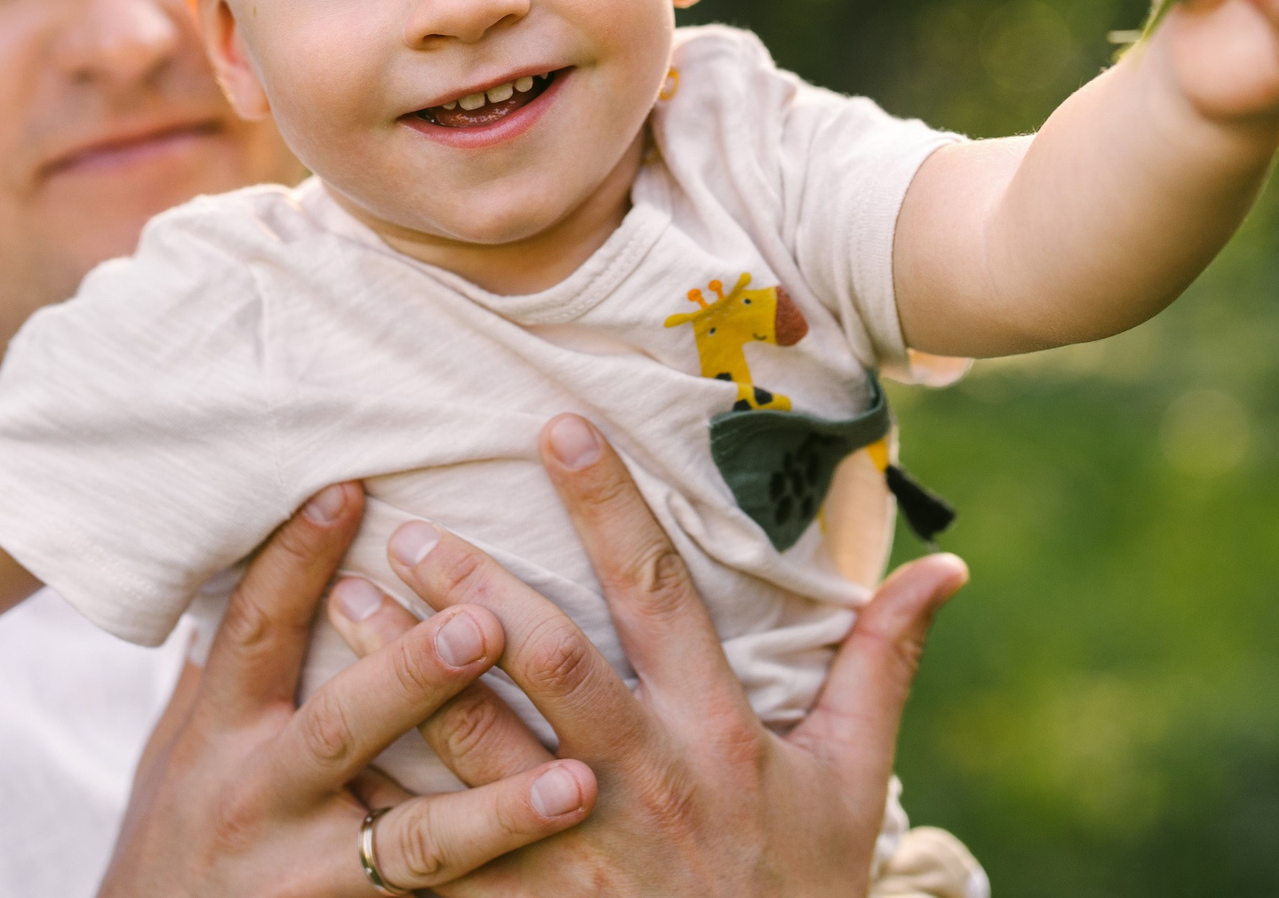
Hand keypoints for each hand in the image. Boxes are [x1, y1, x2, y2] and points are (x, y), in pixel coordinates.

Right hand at [97, 482, 595, 897]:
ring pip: (412, 844)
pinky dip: (499, 888)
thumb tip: (264, 543)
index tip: (352, 486)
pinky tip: (567, 873)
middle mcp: (260, 802)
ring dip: (498, 812)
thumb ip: (229, 665)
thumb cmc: (173, 838)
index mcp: (218, 737)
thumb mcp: (178, 748)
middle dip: (412, 675)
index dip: (298, 559)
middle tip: (485, 623)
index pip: (256, 631)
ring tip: (577, 781)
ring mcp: (308, 878)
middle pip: (340, 728)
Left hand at [331, 415, 968, 896]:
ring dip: (408, 673)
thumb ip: (880, 665)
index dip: (609, 508)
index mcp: (720, 734)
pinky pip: (445, 853)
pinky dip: (385, 798)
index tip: (557, 426)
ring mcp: (583, 854)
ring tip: (344, 604)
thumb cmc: (805, 887)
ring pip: (480, 750)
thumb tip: (946, 568)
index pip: (660, 595)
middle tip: (409, 525)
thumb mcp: (854, 779)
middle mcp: (647, 784)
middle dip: (477, 589)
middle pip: (551, 666)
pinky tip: (332, 745)